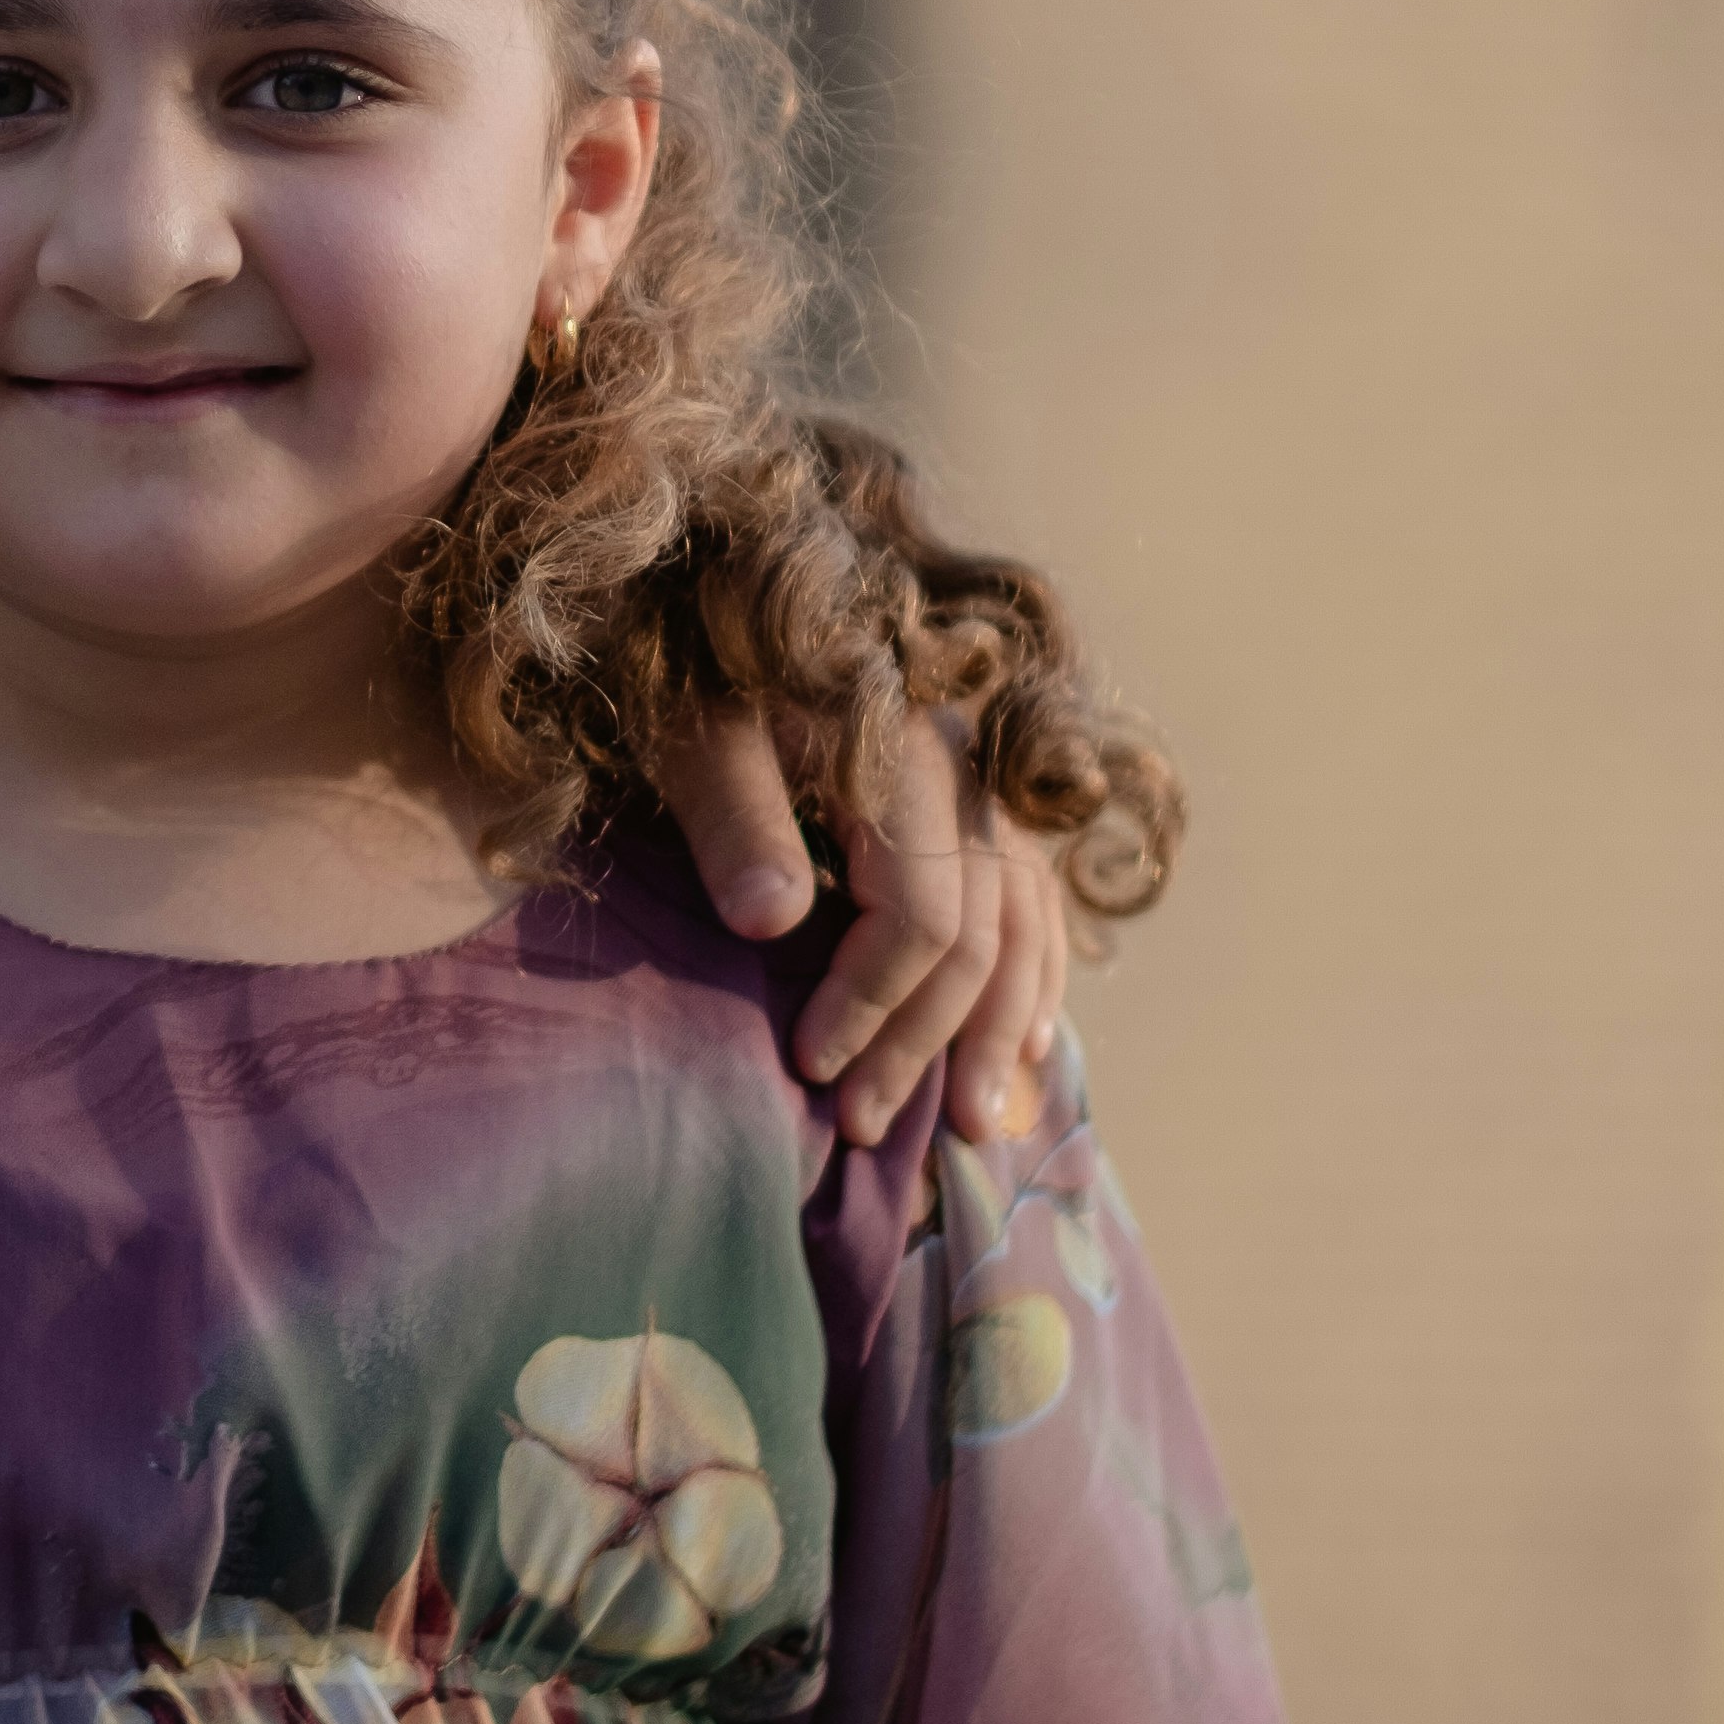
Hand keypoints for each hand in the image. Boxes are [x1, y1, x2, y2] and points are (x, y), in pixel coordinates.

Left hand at [654, 695, 1072, 1151]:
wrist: (714, 593)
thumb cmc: (688, 668)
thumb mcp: (689, 735)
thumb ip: (732, 822)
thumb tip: (771, 924)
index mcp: (900, 756)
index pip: (920, 917)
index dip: (871, 1004)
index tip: (810, 1068)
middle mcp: (963, 771)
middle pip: (976, 935)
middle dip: (925, 1044)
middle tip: (866, 1130)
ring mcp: (980, 784)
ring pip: (1023, 925)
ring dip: (999, 1031)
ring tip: (974, 1123)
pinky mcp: (974, 800)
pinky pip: (1033, 901)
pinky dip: (1036, 976)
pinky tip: (1032, 1043)